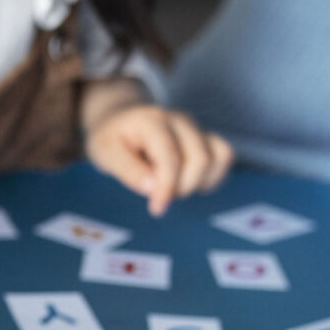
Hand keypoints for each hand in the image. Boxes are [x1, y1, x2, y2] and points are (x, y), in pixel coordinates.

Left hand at [84, 102, 232, 216]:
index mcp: (152, 121)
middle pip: (200, 159)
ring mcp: (195, 127)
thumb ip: (127, 170)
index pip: (170, 157)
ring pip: (217, 157)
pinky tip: (191, 182)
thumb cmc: (112, 140)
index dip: (167, 187)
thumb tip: (153, 188)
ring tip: (173, 187)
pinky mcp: (205, 136)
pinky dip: (213, 176)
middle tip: (159, 196)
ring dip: (198, 182)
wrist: (121, 121)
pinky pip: (224, 155)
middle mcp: (179, 120)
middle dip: (182, 187)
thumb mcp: (105, 154)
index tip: (156, 209)